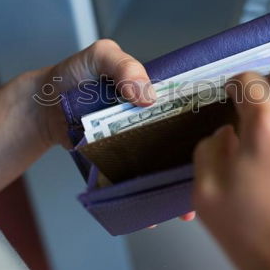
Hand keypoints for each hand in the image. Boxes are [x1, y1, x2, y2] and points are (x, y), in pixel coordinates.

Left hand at [0, 37, 196, 225]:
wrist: (45, 105)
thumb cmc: (76, 74)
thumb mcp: (102, 56)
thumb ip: (124, 65)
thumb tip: (146, 95)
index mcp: (160, 94)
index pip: (194, 109)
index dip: (210, 125)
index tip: (224, 141)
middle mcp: (157, 121)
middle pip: (185, 146)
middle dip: (197, 167)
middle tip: (203, 182)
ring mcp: (140, 145)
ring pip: (165, 169)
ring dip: (175, 189)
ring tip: (184, 208)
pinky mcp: (122, 164)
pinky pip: (138, 183)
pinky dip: (145, 199)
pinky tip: (152, 214)